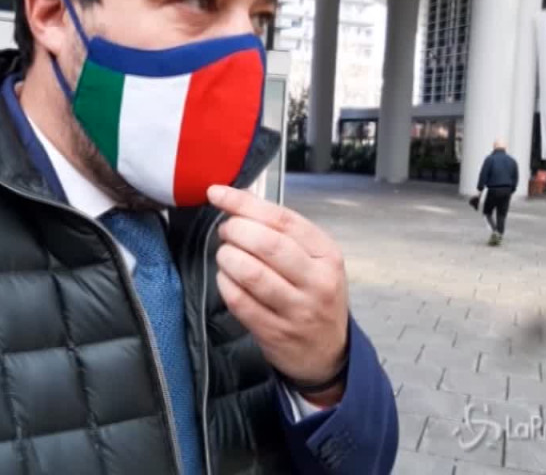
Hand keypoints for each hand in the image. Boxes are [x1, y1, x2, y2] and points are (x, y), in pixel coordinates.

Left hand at [208, 185, 348, 404]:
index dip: (244, 203)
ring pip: (251, 273)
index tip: (218, 193)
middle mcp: (316, 281)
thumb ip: (282, 232)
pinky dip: (225, 284)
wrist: (328, 352)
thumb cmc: (315, 296)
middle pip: (267, 244)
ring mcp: (297, 309)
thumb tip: (238, 202)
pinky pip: (239, 301)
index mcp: (327, 254)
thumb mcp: (314, 260)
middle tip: (225, 231)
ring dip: (227, 257)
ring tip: (225, 254)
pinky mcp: (275, 332)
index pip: (282, 219)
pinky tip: (226, 278)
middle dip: (235, 230)